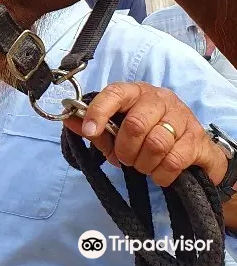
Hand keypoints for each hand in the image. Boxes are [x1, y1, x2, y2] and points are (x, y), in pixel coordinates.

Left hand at [64, 82, 227, 187]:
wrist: (192, 148)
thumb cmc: (146, 135)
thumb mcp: (116, 130)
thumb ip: (93, 126)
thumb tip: (68, 119)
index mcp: (135, 92)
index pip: (114, 93)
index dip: (99, 112)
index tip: (90, 131)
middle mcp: (160, 99)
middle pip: (135, 124)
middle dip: (124, 149)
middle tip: (124, 158)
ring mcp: (182, 117)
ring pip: (156, 143)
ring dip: (143, 163)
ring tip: (142, 165)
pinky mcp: (198, 140)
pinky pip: (175, 160)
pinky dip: (161, 173)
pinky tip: (159, 173)